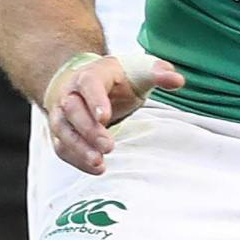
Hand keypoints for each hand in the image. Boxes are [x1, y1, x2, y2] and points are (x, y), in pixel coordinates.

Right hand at [44, 50, 180, 173]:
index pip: (89, 84)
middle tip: (109, 147)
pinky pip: (61, 146)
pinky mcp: (61, 132)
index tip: (105, 117)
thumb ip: (159, 72)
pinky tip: (95, 169)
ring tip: (98, 163)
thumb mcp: (139, 70)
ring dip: (78, 149)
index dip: (95, 100)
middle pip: (72, 109)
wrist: (87, 84)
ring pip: (63, 130)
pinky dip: (75, 159)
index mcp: (90, 74)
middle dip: (89, 130)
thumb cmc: (118, 80)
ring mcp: (62, 114)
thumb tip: (178, 80)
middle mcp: (70, 93)